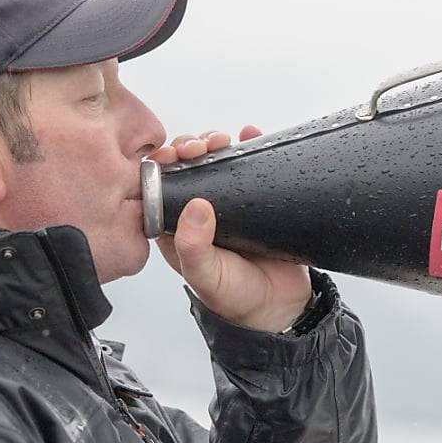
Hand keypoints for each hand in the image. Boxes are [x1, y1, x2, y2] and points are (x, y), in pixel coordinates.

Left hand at [149, 127, 312, 332]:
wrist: (280, 308)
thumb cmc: (235, 297)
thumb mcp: (206, 276)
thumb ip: (194, 247)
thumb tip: (196, 206)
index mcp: (176, 228)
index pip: (161, 186)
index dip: (164, 164)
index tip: (175, 154)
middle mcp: (198, 212)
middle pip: (188, 167)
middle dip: (192, 148)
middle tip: (202, 147)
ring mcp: (227, 203)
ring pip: (216, 161)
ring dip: (217, 144)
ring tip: (224, 140)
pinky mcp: (257, 198)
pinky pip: (251, 165)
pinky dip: (251, 145)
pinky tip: (251, 135)